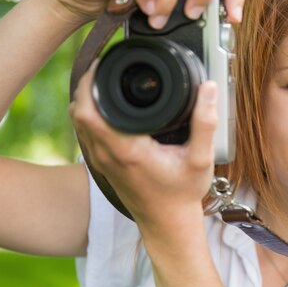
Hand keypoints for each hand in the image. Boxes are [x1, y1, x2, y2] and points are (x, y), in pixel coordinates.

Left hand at [69, 61, 217, 232]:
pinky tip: (109, 107)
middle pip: (78, 112)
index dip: (89, 81)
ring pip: (78, 123)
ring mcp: (102, 162)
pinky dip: (90, 116)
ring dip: (86, 100)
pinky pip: (86, 134)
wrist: (168, 224)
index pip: (89, 110)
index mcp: (126, 149)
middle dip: (86, 85)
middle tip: (105, 67)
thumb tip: (209, 89)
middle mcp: (107, 155)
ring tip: (105, 82)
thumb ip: (206, 123)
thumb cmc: (183, 194)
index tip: (104, 63)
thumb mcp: (201, 159)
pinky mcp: (104, 166)